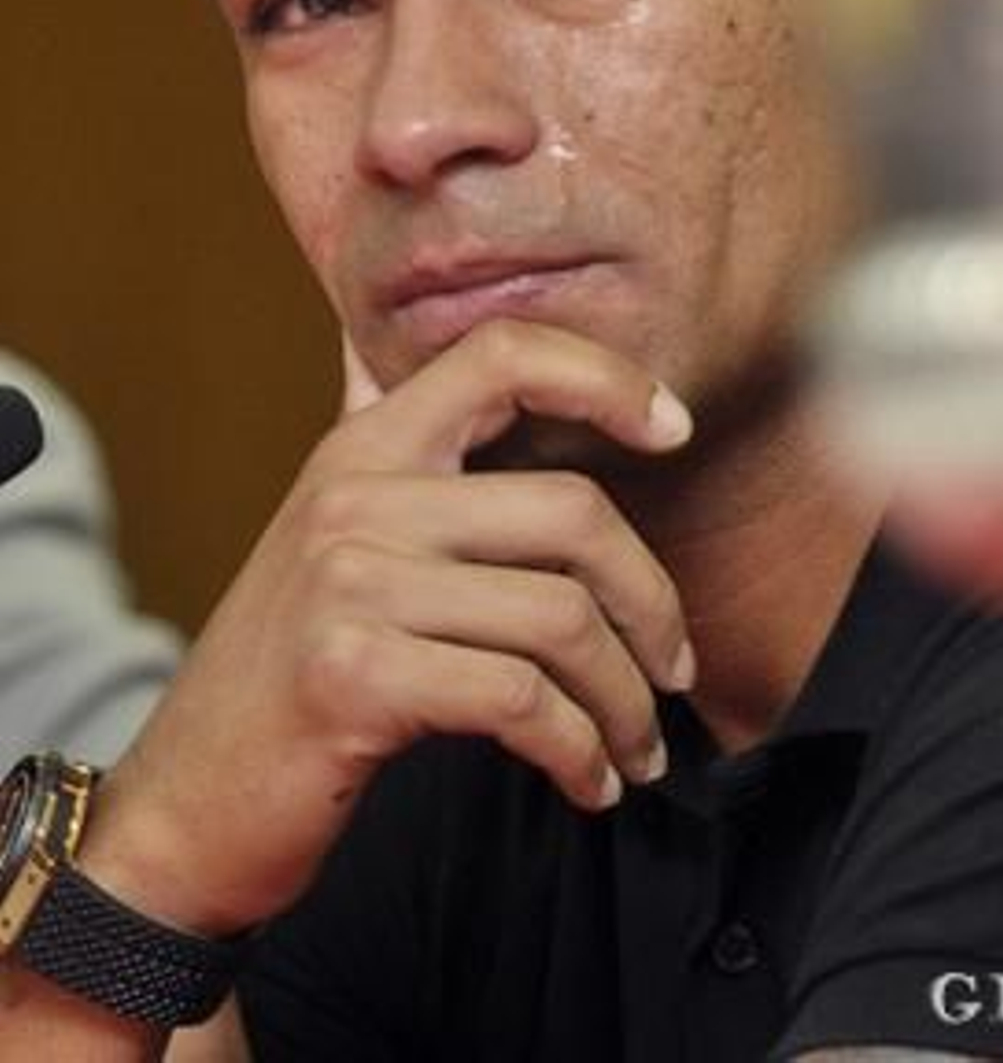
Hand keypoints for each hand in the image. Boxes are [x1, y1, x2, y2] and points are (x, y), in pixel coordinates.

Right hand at [77, 319, 696, 937]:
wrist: (185, 810)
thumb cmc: (291, 673)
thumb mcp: (331, 538)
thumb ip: (382, 446)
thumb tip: (363, 336)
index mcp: (364, 447)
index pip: (503, 352)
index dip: (605, 376)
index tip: (675, 430)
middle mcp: (356, 496)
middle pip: (573, 510)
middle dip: (652, 602)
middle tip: (675, 670)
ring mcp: (350, 582)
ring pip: (562, 617)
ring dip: (625, 700)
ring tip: (639, 749)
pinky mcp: (354, 675)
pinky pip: (522, 699)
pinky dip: (579, 750)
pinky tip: (590, 780)